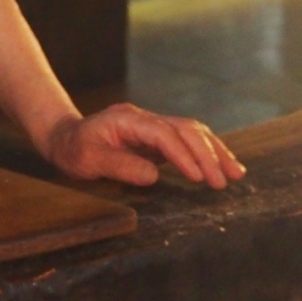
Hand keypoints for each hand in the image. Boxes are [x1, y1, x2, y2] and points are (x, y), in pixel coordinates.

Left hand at [43, 103, 244, 188]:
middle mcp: (145, 119)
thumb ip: (120, 165)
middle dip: (208, 155)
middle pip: (185, 130)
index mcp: (128, 120)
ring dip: (215, 152)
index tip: (198, 176)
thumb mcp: (87, 159)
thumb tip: (154, 175)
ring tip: (236, 173)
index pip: (163, 134)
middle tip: (224, 181)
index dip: (183, 154)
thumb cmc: (73, 149)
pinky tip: (222, 166)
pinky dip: (207, 153)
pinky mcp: (157, 138)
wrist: (65, 138)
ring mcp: (153, 127)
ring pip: (192, 133)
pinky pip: (188, 141)